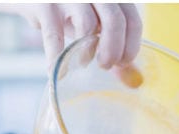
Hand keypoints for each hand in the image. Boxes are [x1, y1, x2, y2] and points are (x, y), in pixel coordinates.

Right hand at [19, 4, 141, 70]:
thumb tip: (134, 81)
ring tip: (82, 62)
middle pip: (115, 20)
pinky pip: (54, 36)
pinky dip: (56, 59)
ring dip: (86, 52)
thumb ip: (113, 47)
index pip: (132, 18)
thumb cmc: (67, 11)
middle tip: (105, 65)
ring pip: (87, 25)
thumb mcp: (93, 23)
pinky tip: (54, 72)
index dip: (131, 45)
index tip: (122, 63)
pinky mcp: (45, 4)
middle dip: (113, 50)